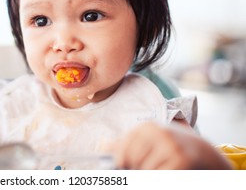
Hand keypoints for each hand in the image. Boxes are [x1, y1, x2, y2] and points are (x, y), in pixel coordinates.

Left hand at [106, 121, 231, 169]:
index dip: (123, 164)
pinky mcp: (181, 159)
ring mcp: (170, 145)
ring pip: (144, 171)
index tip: (128, 166)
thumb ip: (126, 144)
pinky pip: (158, 176)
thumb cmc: (171, 148)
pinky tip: (171, 171)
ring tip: (163, 167)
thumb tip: (100, 146)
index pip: (121, 152)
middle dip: (136, 170)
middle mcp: (157, 132)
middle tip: (152, 166)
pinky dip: (162, 177)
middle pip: (130, 162)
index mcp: (146, 128)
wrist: (206, 154)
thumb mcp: (149, 141)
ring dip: (151, 174)